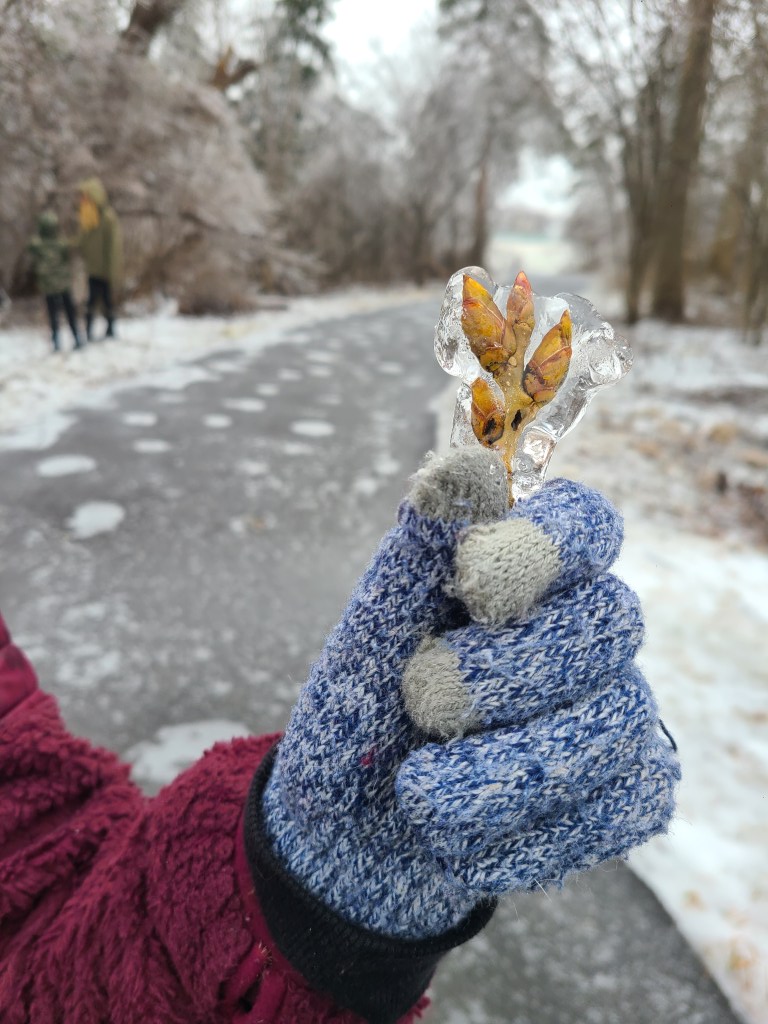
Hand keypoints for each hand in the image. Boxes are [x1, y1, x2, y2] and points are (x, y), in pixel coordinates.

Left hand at [262, 449, 678, 937]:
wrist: (348, 832)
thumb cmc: (363, 715)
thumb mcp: (369, 637)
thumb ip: (415, 557)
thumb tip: (460, 468)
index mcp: (524, 577)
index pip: (586, 524)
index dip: (549, 542)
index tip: (471, 577)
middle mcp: (584, 636)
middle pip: (610, 620)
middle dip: (507, 668)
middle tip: (422, 696)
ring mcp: (614, 715)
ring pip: (614, 722)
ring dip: (502, 767)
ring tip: (417, 791)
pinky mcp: (623, 795)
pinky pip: (617, 807)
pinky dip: (527, 829)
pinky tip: (462, 837)